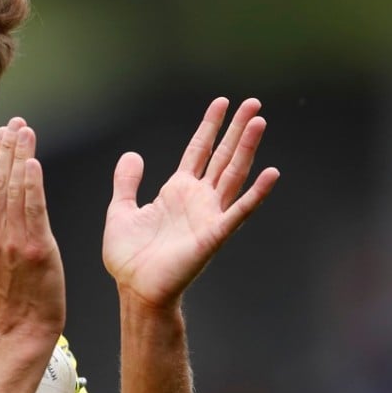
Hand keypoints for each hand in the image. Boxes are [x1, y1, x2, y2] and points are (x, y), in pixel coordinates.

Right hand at [0, 117, 65, 337]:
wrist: (24, 328)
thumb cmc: (6, 299)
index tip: (3, 134)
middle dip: (8, 149)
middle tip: (17, 123)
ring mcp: (14, 241)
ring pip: (15, 190)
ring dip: (21, 157)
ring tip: (27, 132)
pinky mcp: (36, 248)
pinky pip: (33, 210)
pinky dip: (32, 185)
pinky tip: (33, 163)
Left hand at [102, 97, 278, 307]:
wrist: (135, 290)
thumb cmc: (129, 258)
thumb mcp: (121, 210)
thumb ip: (127, 182)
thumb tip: (132, 155)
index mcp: (177, 191)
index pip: (198, 150)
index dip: (210, 126)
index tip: (222, 102)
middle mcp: (197, 199)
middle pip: (222, 156)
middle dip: (237, 129)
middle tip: (253, 102)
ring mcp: (208, 216)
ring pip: (233, 174)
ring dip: (247, 149)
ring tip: (259, 121)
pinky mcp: (213, 235)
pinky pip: (239, 211)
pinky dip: (256, 194)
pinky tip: (271, 174)